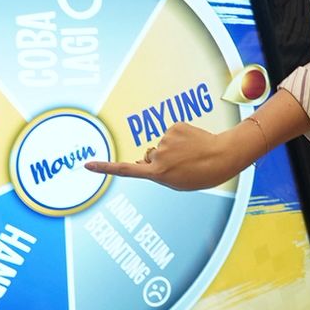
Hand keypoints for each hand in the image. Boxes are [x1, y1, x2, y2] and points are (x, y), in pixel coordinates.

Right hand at [84, 122, 249, 191]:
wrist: (223, 156)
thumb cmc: (200, 174)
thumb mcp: (176, 182)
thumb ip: (156, 173)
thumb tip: (139, 160)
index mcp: (157, 174)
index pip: (125, 170)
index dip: (105, 167)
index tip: (87, 165)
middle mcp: (158, 156)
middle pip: (149, 157)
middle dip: (161, 160)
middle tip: (183, 165)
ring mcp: (165, 140)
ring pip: (160, 146)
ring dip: (173, 150)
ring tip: (191, 155)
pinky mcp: (174, 127)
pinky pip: (170, 134)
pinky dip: (179, 138)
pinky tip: (193, 143)